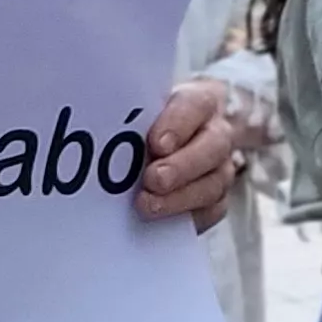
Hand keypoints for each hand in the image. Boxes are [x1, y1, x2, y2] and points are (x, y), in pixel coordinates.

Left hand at [137, 79, 240, 232]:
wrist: (166, 145)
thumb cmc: (148, 124)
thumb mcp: (141, 109)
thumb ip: (131, 118)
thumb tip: (101, 135)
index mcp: (199, 101)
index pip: (196, 105)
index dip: (178, 124)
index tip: (156, 143)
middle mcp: (216, 132)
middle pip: (213, 147)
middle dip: (182, 166)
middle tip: (152, 180)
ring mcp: (221, 167)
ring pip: (215, 182)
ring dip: (181, 197)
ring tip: (147, 205)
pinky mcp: (217, 198)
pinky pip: (213, 210)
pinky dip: (188, 215)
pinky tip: (162, 220)